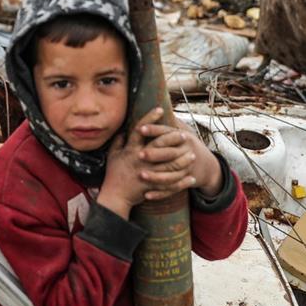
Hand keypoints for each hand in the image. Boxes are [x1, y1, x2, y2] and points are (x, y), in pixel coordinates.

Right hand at [98, 108, 223, 217]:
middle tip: (184, 134)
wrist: (115, 196)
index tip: (159, 109)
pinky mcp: (152, 186)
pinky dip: (182, 182)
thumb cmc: (113, 174)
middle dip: (173, 138)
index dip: (150, 118)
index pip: (140, 130)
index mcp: (131, 150)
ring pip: (169, 166)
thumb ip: (118, 142)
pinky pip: (170, 184)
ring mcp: (147, 173)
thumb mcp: (112, 155)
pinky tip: (191, 178)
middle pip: (159, 146)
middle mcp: (140, 160)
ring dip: (183, 160)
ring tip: (193, 155)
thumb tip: (124, 130)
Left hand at [135, 114, 222, 200]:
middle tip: (139, 154)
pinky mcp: (184, 182)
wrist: (207, 166)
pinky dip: (159, 193)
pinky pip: (171, 189)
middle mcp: (186, 152)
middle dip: (154, 153)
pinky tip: (146, 195)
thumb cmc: (188, 145)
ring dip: (155, 175)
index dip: (154, 129)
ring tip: (141, 175)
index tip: (140, 128)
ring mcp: (186, 168)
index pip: (167, 132)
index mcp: (182, 138)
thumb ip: (170, 123)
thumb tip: (157, 106)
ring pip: (170, 173)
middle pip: (169, 152)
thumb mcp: (182, 131)